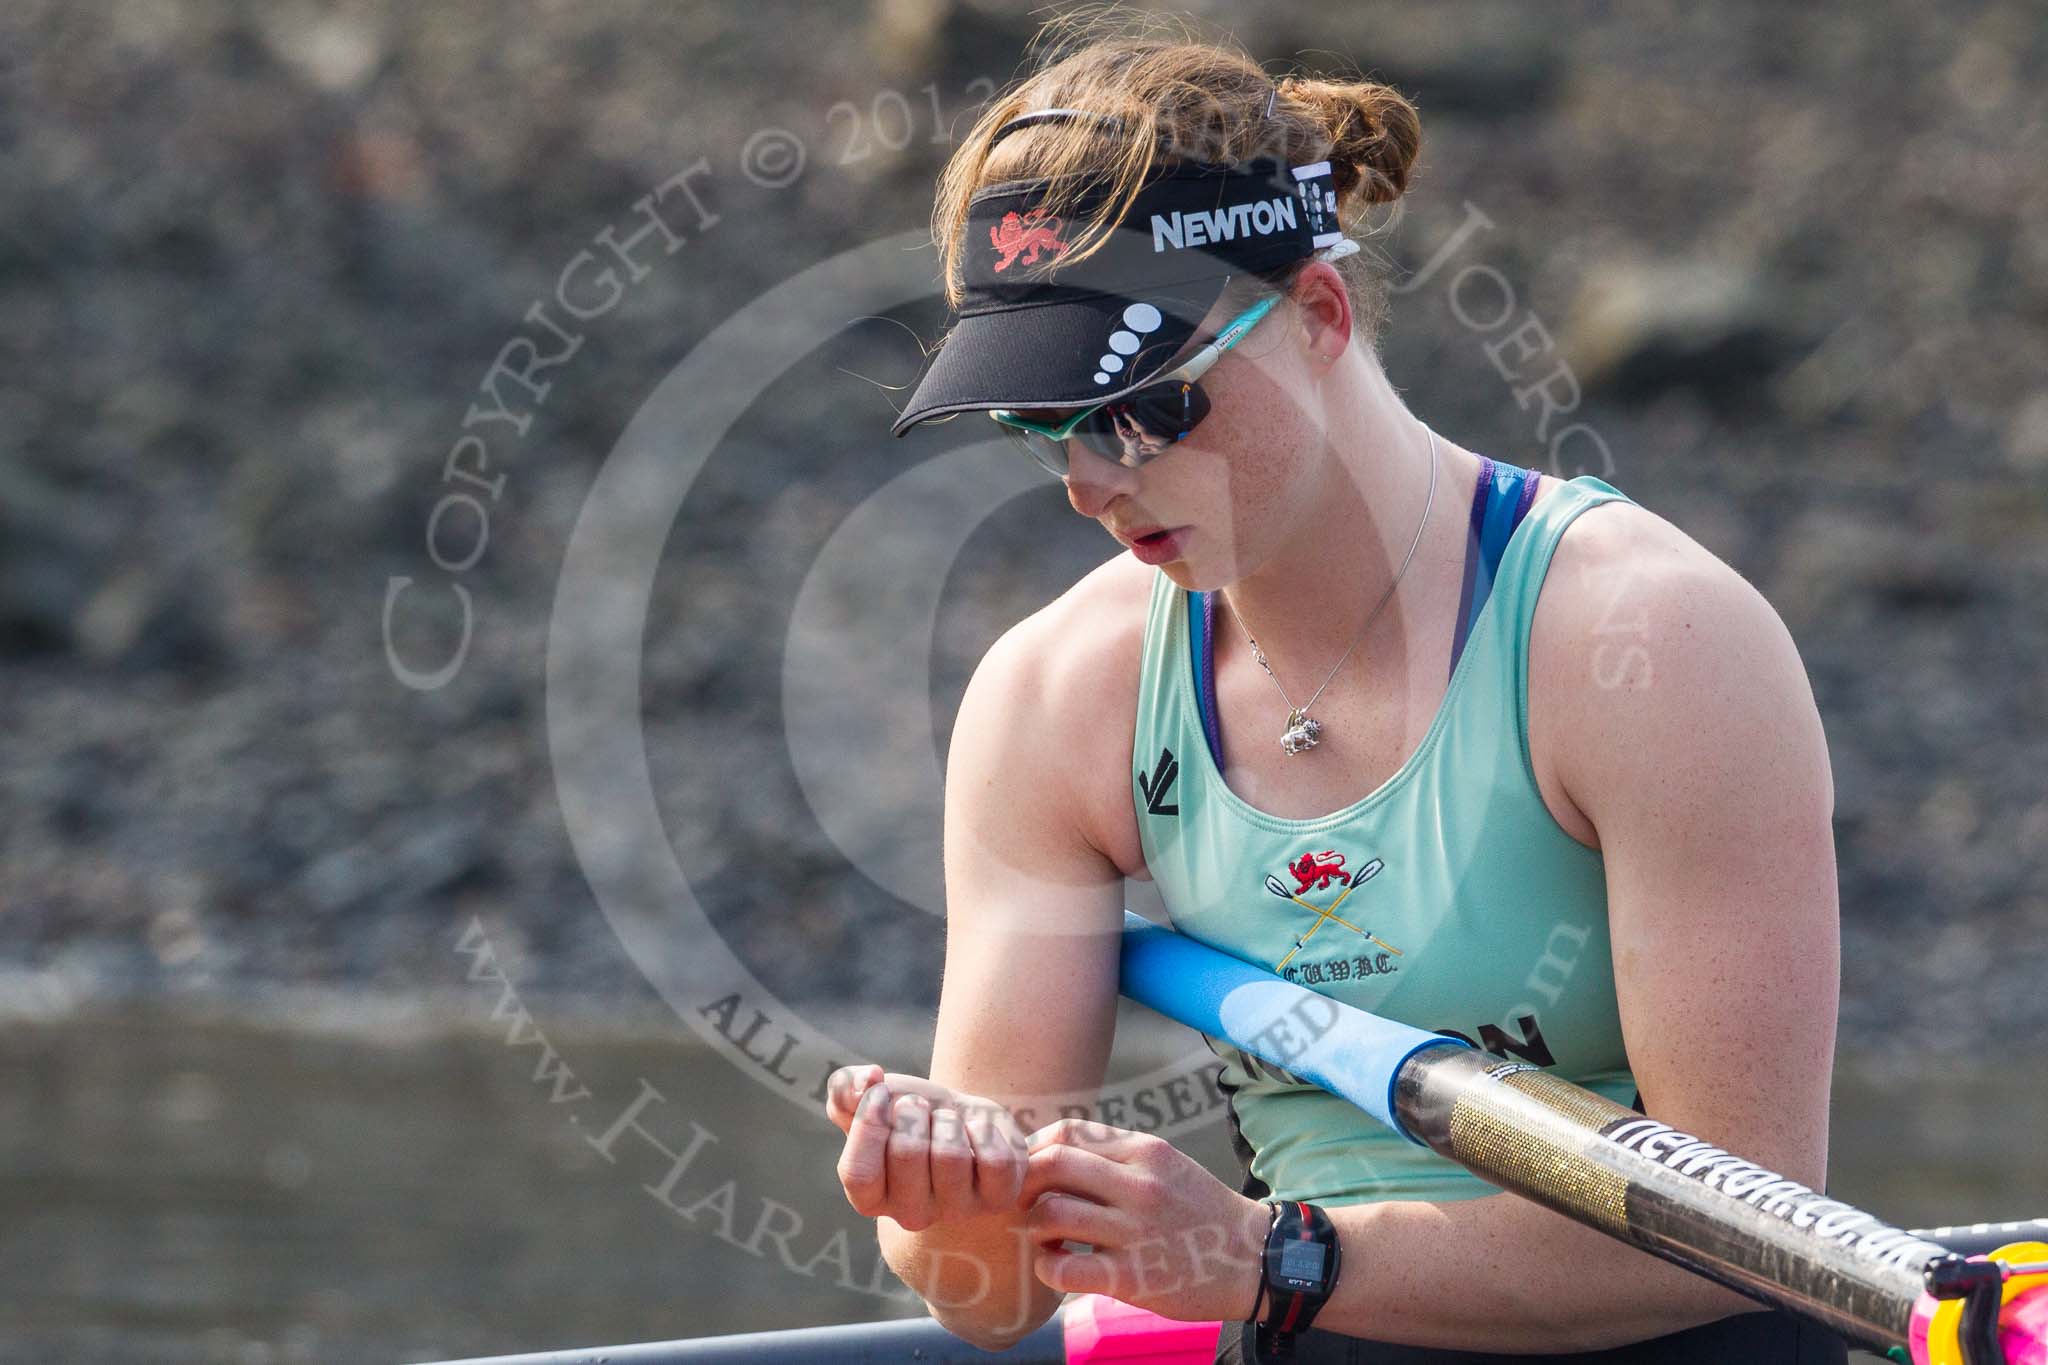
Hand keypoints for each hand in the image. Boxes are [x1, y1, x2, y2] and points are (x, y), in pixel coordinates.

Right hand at [824, 1064, 1030, 1231]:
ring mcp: (957, 1210)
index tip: (881, 1093)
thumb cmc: (908, 1113)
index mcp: (872, 1198)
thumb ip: (847, 1088)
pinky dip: (986, 1130)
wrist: (960, 1113)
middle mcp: (912, 1214)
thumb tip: (868, 1082)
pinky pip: (995, 1162)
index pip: (858, 1173)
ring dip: (948, 1120)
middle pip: (907, 1154)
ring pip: (951, 1155)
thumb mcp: (867, 1095)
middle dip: (913, 1112)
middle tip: (918, 1108)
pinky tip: (977, 1130)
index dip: (868, 1125)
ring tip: (947, 1121)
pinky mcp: (998, 1198)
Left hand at [1018, 1118, 1268, 1323]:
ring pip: (1052, 1214)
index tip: (1029, 1169)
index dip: (1034, 1149)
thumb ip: (1117, 1152)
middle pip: (1051, 1165)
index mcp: (1145, 1151)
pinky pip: (1066, 1268)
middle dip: (1023, 1183)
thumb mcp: (1166, 1163)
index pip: (1066, 1133)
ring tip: (1045, 1237)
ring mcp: (1135, 1232)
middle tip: (1023, 1202)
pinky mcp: (1133, 1278)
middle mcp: (1139, 1185)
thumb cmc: (1200, 1210)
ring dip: (1034, 1227)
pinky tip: (1055, 1266)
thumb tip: (1056, 1148)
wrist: (1252, 1258)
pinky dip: (1046, 1267)